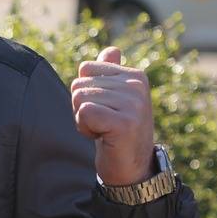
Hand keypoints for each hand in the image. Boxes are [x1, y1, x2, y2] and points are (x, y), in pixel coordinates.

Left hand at [72, 46, 155, 185]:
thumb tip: (111, 50)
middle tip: (104, 124)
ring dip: (84, 120)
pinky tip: (104, 137)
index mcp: (135, 76)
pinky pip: (84, 113)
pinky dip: (86, 128)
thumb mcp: (115, 99)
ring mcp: (133, 104)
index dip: (86, 93)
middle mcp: (137, 86)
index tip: (104, 110)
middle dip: (83, 108)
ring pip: (79, 99)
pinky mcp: (124, 122)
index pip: (85, 69)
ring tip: (105, 130)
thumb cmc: (118, 132)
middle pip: (79, 85)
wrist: (132, 167)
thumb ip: (111, 73)